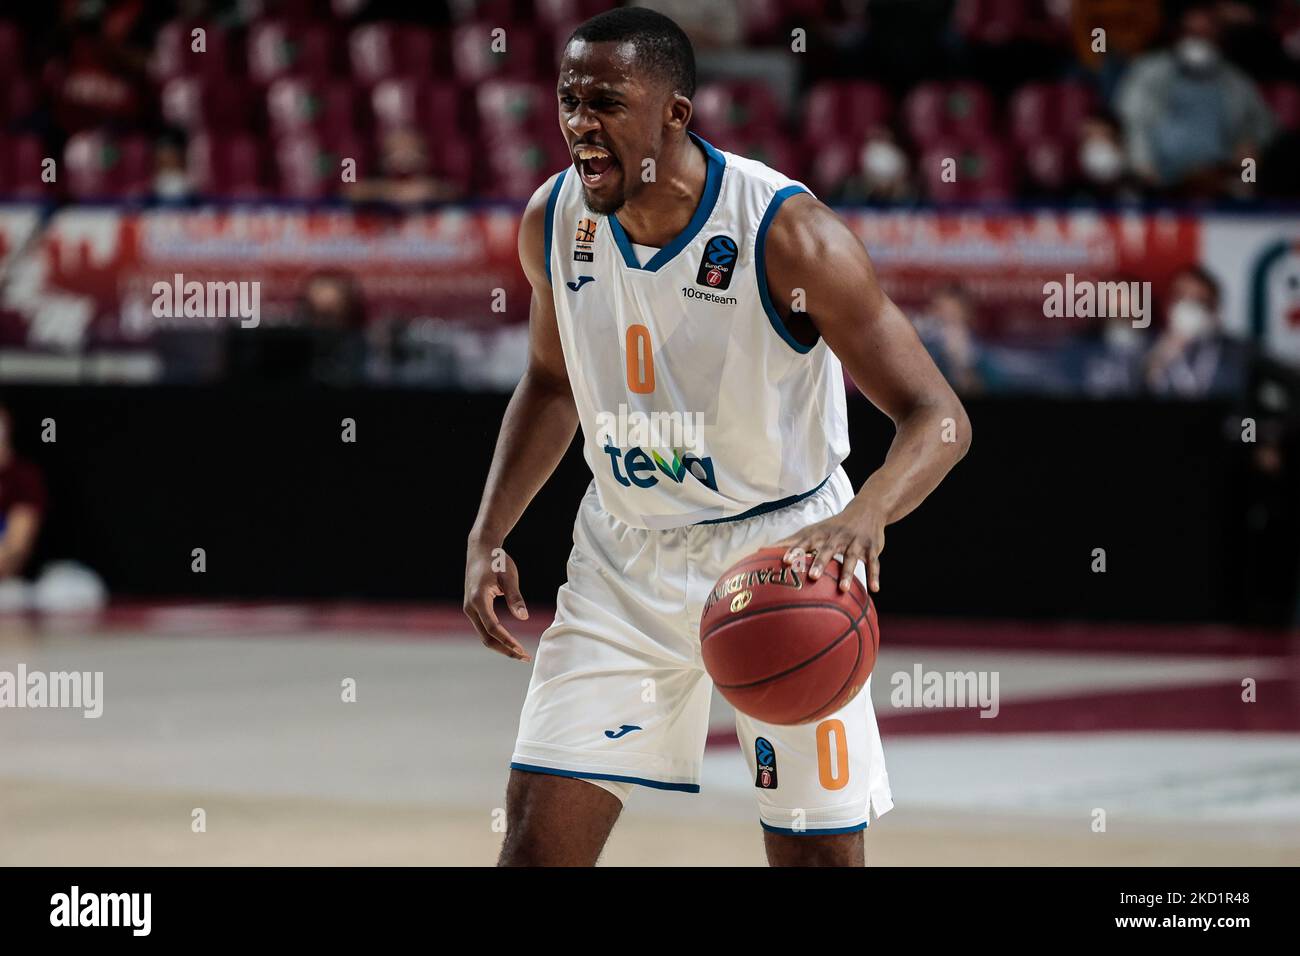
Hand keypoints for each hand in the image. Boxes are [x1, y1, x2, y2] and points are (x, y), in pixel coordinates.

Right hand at [463, 539, 530, 661]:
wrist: (480, 549)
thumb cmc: (496, 560)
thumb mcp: (509, 577)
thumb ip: (515, 597)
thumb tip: (523, 618)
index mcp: (478, 599)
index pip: (493, 628)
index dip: (508, 641)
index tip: (522, 650)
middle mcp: (470, 607)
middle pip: (486, 638)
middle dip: (505, 650)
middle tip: (525, 657)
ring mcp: (470, 609)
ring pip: (484, 635)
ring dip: (501, 646)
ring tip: (520, 653)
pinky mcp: (473, 608)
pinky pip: (484, 628)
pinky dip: (496, 637)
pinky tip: (510, 642)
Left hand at [774, 498, 884, 593]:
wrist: (867, 509)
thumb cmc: (833, 526)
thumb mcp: (813, 530)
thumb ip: (791, 541)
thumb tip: (761, 551)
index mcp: (821, 534)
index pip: (805, 542)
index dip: (795, 550)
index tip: (784, 561)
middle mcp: (837, 537)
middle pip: (828, 550)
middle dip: (820, 562)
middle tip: (812, 576)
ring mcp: (855, 543)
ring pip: (852, 558)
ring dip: (848, 573)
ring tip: (843, 589)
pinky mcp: (871, 548)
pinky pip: (873, 563)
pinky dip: (874, 576)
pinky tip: (874, 590)